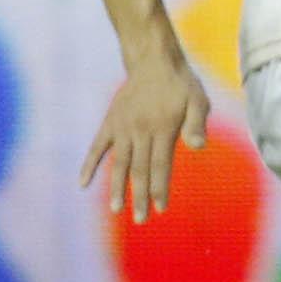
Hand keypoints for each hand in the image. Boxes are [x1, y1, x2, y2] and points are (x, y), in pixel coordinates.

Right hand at [78, 45, 209, 220]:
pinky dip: (89, 165)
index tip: (160, 209)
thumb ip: (197, 123)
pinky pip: (97, 147)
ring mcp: (122, 127)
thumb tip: (198, 147)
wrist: (153, 61)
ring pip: (118, 163)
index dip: (159, 188)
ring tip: (116, 210)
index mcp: (162, 128)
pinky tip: (82, 184)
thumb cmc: (182, 85)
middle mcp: (139, 131)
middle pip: (139, 169)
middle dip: (140, 196)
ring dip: (117, 187)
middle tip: (141, 220)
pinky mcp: (110, 123)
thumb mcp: (198, 100)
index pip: (160, 166)